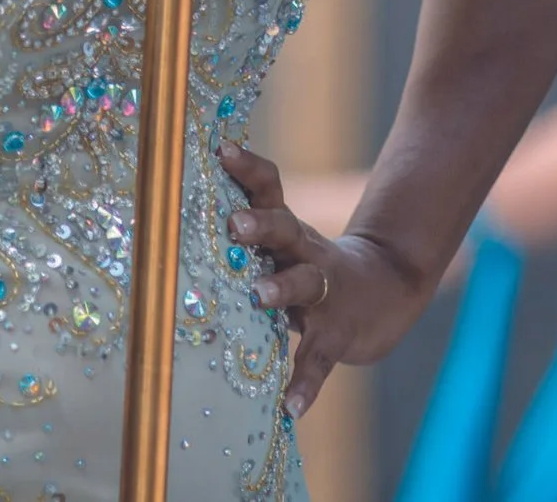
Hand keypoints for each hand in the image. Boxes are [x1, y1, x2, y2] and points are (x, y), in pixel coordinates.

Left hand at [218, 142, 435, 422]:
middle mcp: (305, 253)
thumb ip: (242, 234)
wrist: (386, 292)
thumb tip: (170, 217)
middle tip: (232, 222)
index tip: (221, 148)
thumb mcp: (283, 243)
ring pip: (305, 284)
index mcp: (288, 230)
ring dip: (282, 288)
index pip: (269, 188)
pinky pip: (319, 360)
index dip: (247, 167)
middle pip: (285, 229)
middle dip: (260, 224)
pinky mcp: (338, 334)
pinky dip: (305, 384)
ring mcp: (326, 293)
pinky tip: (290, 407)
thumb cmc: (310, 266)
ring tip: (259, 296)